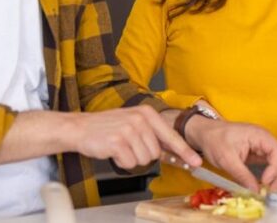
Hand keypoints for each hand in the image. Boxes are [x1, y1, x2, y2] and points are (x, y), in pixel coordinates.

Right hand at [69, 106, 200, 169]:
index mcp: (147, 113)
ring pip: (144, 160)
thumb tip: (175, 153)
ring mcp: (129, 129)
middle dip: (142, 155)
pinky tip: (113, 151)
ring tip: (120, 147)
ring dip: (131, 159)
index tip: (195, 163)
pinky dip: (121, 162)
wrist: (80, 128)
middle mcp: (140, 119)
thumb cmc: (107, 128)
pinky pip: (130, 163)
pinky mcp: (118, 141)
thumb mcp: (134, 124)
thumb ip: (154, 136)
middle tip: (128, 146)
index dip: (184, 152)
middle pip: (155, 153)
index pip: (171, 136)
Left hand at [187, 118, 276, 191]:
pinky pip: (275, 162)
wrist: (206, 133)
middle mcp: (266, 139)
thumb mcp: (226, 159)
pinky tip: (267, 183)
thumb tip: (255, 191)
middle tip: (269, 191)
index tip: (264, 182)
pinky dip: (275, 173)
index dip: (275, 169)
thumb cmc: (214, 140)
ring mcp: (265, 146)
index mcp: (259, 135)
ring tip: (270, 188)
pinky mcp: (261, 153)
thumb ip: (242, 176)